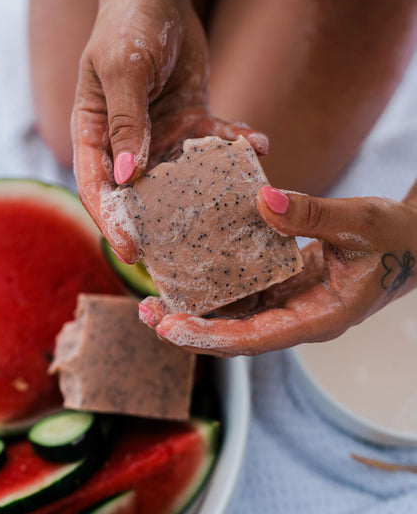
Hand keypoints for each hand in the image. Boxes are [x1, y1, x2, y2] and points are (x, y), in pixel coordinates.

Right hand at [71, 0, 267, 261]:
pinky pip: (214, 144)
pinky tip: (257, 143)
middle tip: (192, 249)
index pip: (98, 188)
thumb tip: (125, 176)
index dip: (112, 223)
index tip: (132, 252)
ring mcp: (161, 135)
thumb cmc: (129, 24)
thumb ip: (126, 122)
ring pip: (184, 176)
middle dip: (165, 223)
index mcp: (96, 134)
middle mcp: (127, 142)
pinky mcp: (191, 122)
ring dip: (211, 188)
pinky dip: (234, 146)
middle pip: (142, 195)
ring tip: (241, 198)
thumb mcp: (124, 69)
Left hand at [139, 188, 416, 355]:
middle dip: (192, 326)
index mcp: (320, 316)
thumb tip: (263, 200)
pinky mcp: (289, 285)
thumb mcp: (360, 221)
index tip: (171, 329)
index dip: (212, 336)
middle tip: (147, 311)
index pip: (258, 337)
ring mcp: (293, 303)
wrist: (412, 243)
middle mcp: (301, 316)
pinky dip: (219, 283)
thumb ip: (313, 214)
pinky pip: (249, 290)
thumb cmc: (396, 237)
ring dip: (199, 307)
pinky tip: (193, 268)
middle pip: (238, 332)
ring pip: (239, 313)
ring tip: (157, 294)